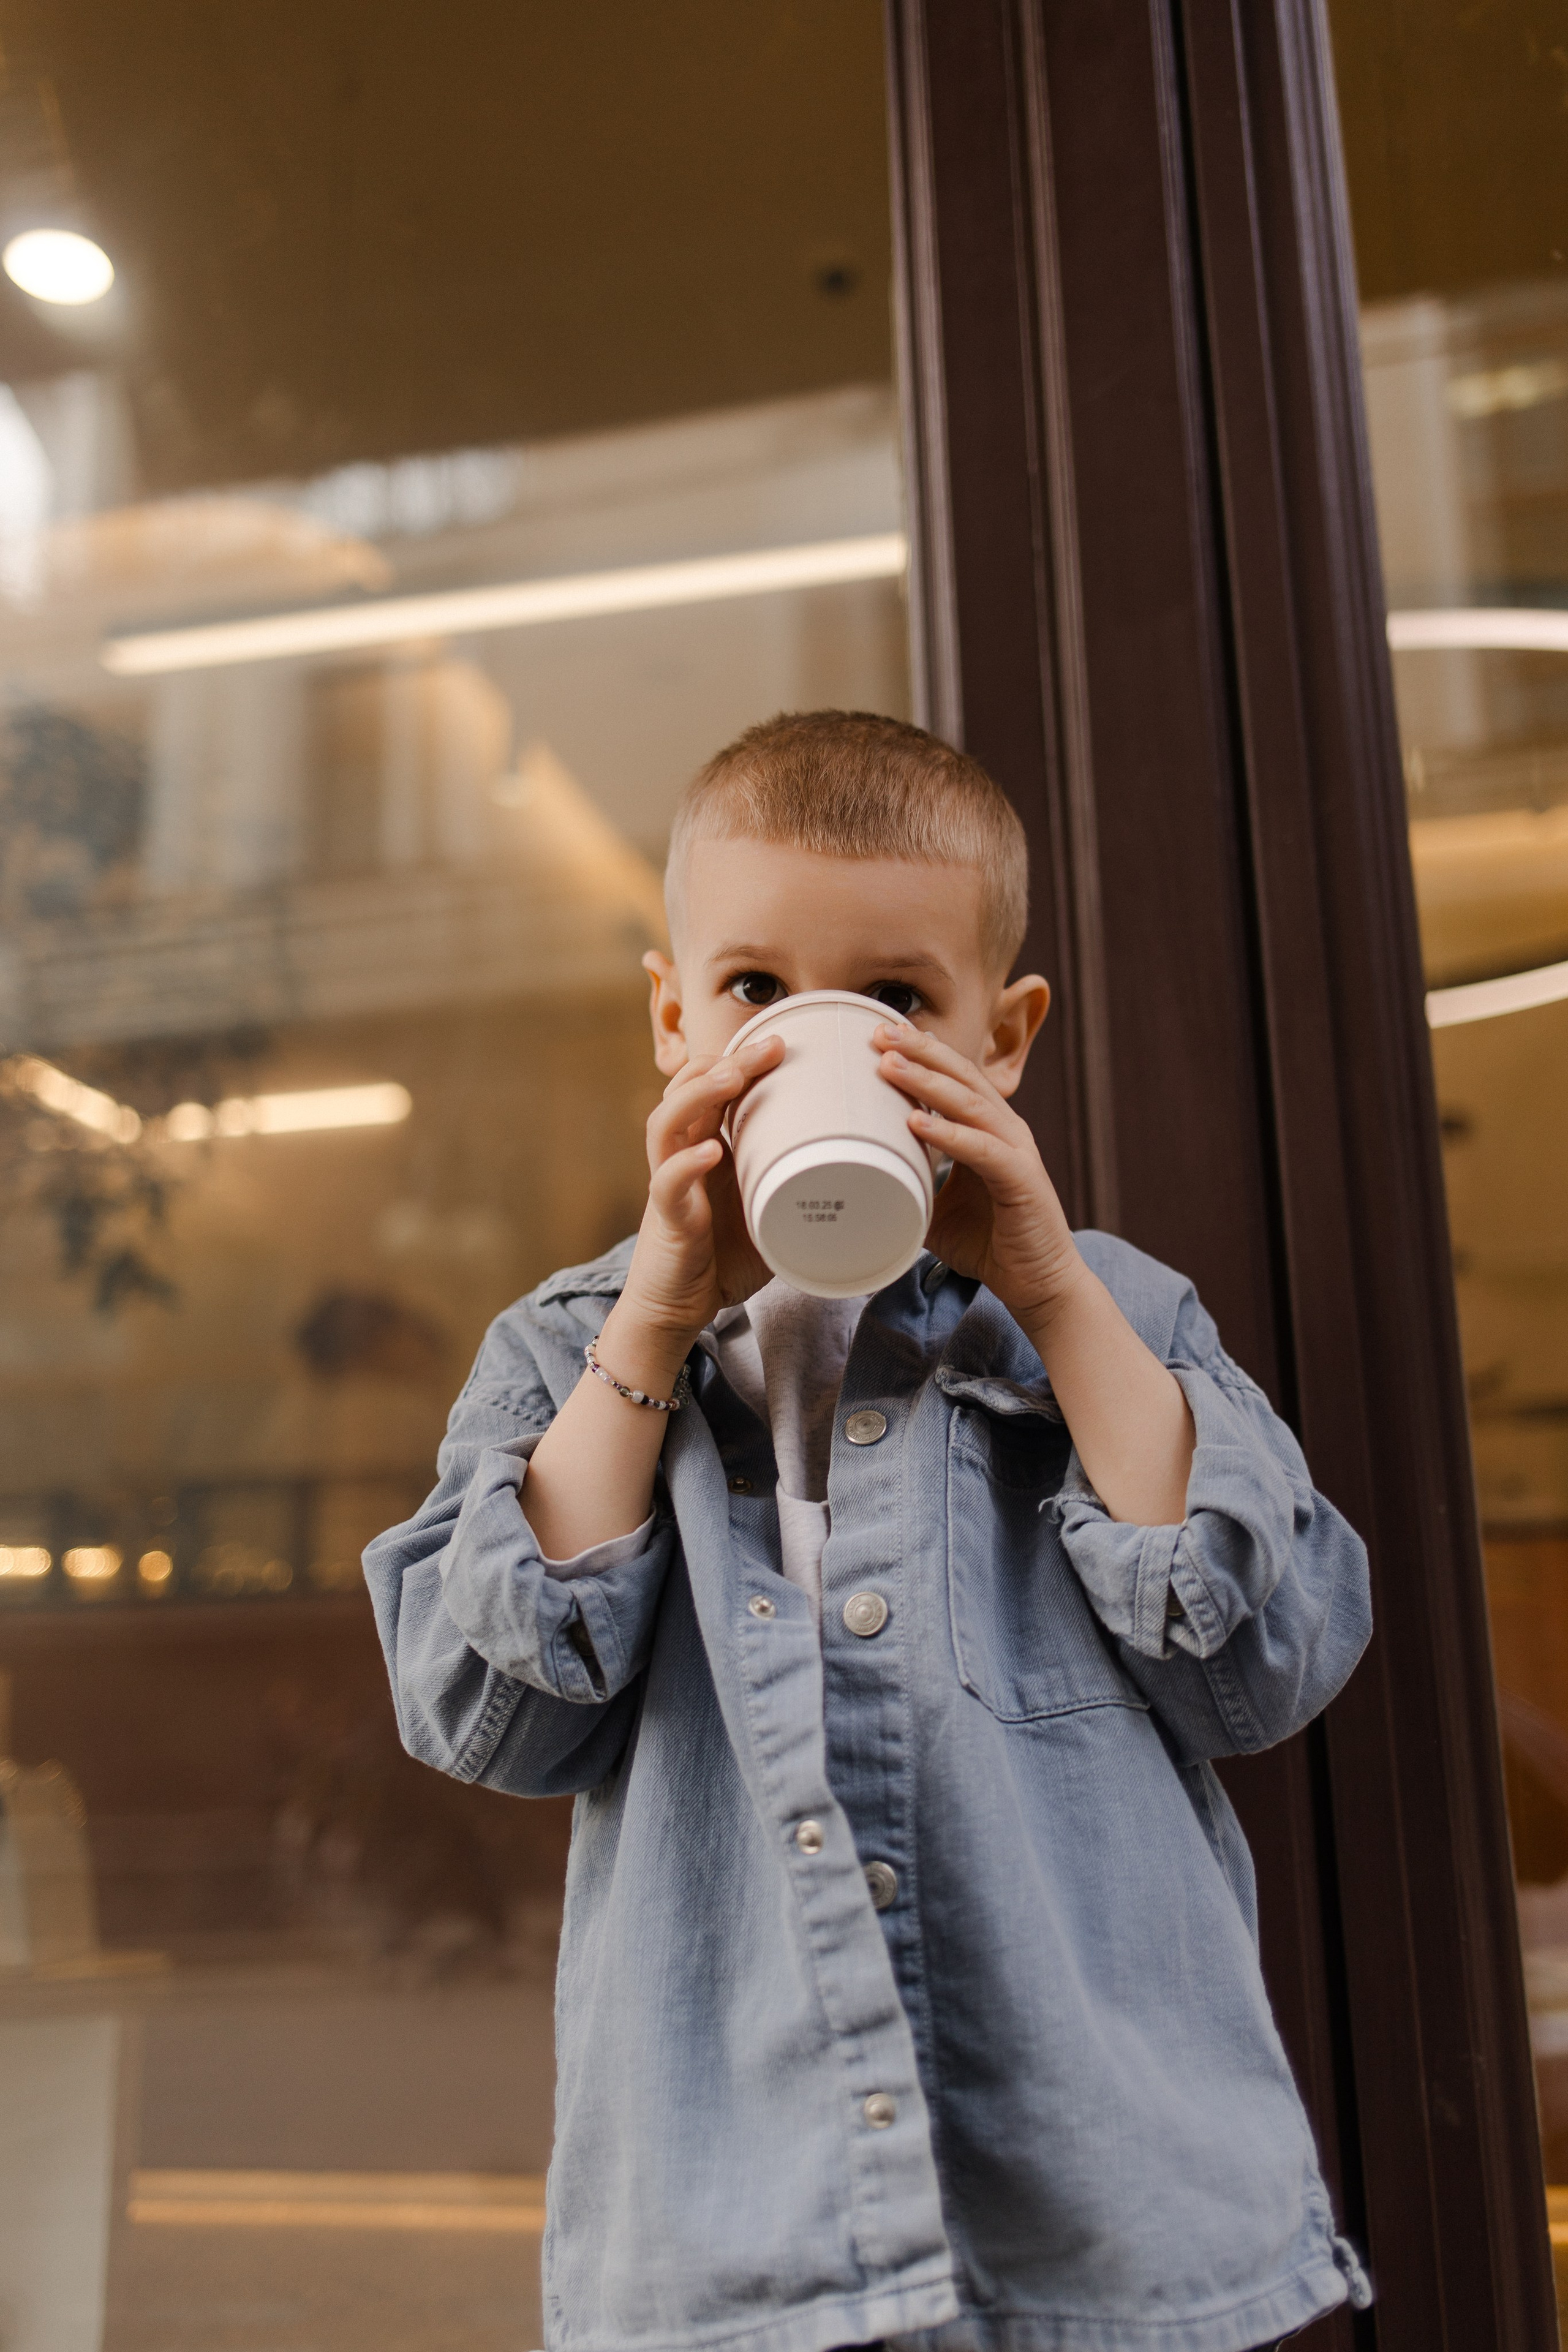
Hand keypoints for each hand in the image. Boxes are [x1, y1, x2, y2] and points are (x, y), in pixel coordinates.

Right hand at [618, 1034, 784, 1353]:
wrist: (680, 1307)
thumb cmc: (723, 1256)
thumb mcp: (767, 1210)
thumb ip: (797, 1185)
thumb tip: (864, 1169)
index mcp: (707, 1147)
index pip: (715, 1088)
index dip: (742, 1059)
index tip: (785, 1040)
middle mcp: (683, 1155)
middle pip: (690, 1090)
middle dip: (728, 1061)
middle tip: (772, 1044)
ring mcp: (669, 1184)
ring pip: (666, 1124)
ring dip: (697, 1096)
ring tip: (730, 1077)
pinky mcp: (666, 1219)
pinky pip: (667, 1183)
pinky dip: (685, 1164)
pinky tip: (710, 1152)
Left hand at [875, 1025, 1084, 1341]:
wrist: (1038, 1284)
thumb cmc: (991, 1242)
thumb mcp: (937, 1208)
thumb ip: (910, 1185)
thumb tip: (861, 1180)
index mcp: (989, 1128)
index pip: (954, 1078)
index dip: (921, 1054)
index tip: (882, 1035)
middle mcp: (1005, 1130)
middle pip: (962, 1076)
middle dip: (920, 1051)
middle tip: (880, 1032)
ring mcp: (1016, 1151)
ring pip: (970, 1104)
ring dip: (927, 1082)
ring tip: (889, 1064)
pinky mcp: (1021, 1180)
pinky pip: (982, 1149)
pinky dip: (949, 1133)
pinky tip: (916, 1121)